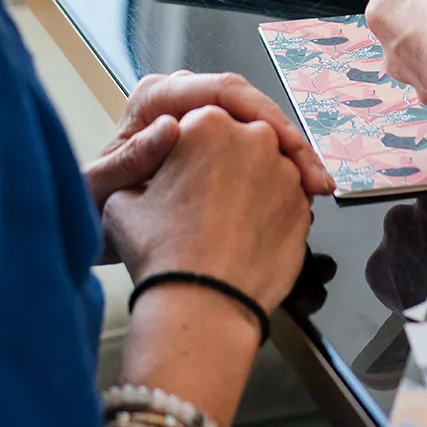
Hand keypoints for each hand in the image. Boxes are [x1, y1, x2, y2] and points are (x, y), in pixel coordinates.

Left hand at [86, 68, 332, 217]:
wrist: (88, 232)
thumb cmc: (87, 205)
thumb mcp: (101, 185)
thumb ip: (132, 157)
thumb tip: (170, 128)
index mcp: (157, 97)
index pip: (221, 92)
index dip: (262, 117)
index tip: (286, 147)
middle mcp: (184, 101)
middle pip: (251, 107)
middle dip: (289, 139)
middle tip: (314, 176)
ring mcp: (203, 123)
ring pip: (260, 129)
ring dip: (293, 156)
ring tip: (317, 186)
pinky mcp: (217, 147)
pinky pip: (257, 150)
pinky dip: (282, 170)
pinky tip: (302, 193)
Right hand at [103, 105, 312, 311]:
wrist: (204, 304)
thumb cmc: (163, 254)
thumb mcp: (122, 200)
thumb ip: (140, 167)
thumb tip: (148, 164)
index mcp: (208, 123)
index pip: (201, 122)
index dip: (188, 151)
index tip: (183, 175)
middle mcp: (255, 137)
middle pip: (240, 139)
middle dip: (225, 163)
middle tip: (205, 201)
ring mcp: (286, 171)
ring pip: (268, 168)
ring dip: (252, 185)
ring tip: (226, 222)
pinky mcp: (304, 205)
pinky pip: (287, 198)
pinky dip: (271, 211)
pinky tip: (248, 234)